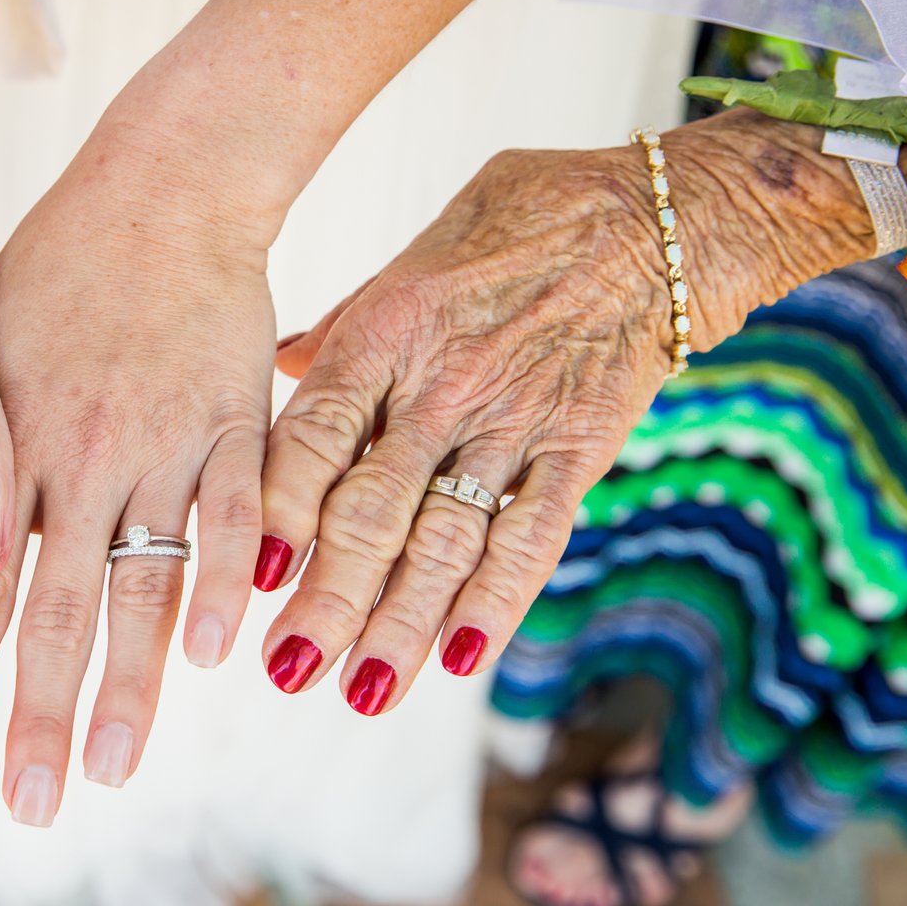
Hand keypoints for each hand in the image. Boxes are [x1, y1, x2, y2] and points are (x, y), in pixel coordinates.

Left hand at [0, 128, 275, 824]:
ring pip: (140, 584)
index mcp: (7, 443)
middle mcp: (77, 456)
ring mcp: (162, 444)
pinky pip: (236, 516)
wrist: (161, 190)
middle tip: (25, 805)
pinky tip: (220, 660)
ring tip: (107, 769)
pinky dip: (226, 586)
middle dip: (34, 715)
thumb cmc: (55, 268)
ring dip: (124, 686)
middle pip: (52, 608)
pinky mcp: (237, 424)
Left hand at [256, 110, 895, 714]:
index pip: (311, 437)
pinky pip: (532, 535)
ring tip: (359, 691)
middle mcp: (440, 387)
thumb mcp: (418, 251)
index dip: (275, 513)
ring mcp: (513, 422)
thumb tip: (284, 362)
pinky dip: (497, 601)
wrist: (660, 214)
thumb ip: (350, 323)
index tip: (247, 579)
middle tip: (286, 669)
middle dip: (325, 599)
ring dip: (400, 624)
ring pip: (444, 541)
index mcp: (385, 333)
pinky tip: (461, 658)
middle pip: (369, 511)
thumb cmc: (526, 219)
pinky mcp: (582, 447)